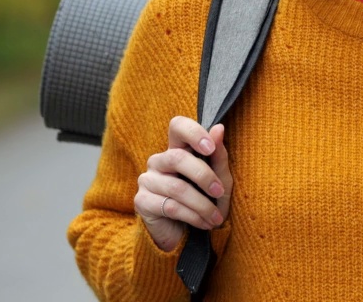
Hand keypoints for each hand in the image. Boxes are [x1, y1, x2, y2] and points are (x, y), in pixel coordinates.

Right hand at [134, 117, 232, 251]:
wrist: (187, 235)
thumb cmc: (205, 201)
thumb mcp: (219, 180)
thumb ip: (218, 156)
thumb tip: (219, 128)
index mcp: (178, 149)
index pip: (177, 126)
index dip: (193, 132)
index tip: (210, 148)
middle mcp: (159, 161)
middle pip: (178, 157)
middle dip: (204, 176)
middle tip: (220, 192)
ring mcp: (147, 180)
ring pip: (177, 187)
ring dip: (203, 205)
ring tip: (216, 218)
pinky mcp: (141, 201)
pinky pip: (171, 206)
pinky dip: (193, 216)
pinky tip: (204, 224)